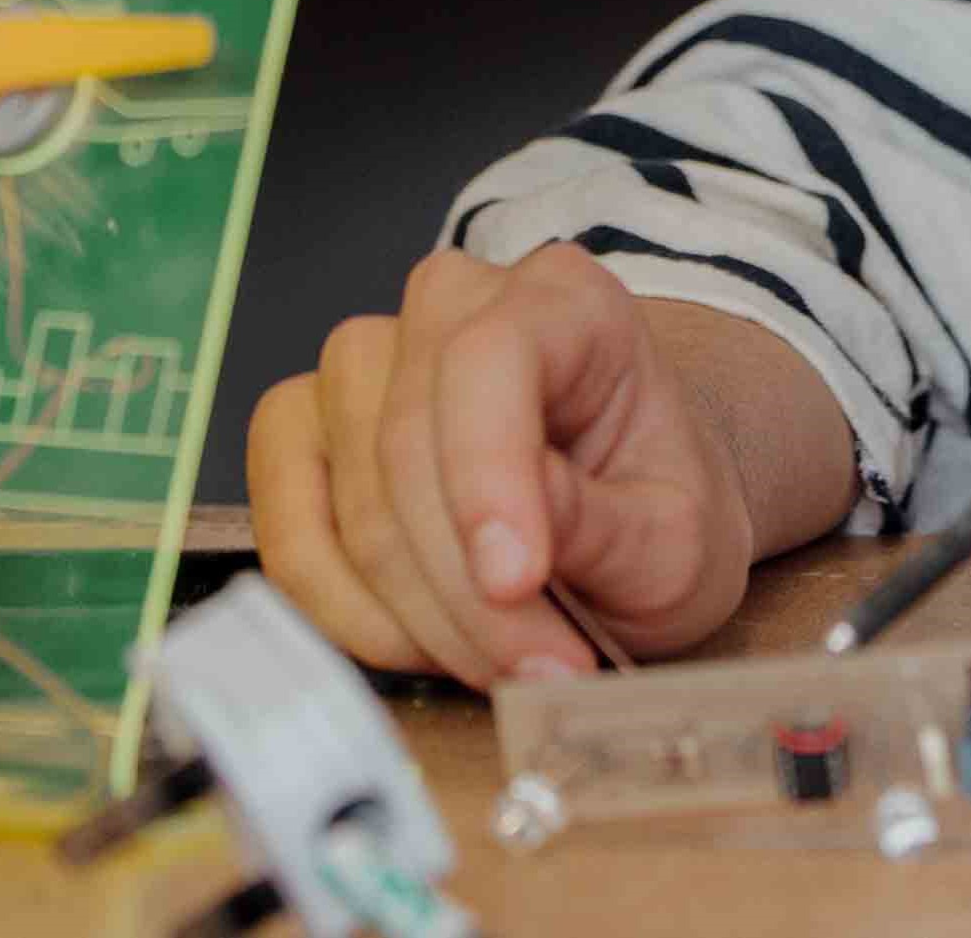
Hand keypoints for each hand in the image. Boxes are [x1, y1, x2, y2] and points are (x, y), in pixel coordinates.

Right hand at [249, 244, 822, 685]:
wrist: (631, 509)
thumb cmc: (656, 507)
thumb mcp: (681, 539)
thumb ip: (603, 531)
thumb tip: (507, 549)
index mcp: (560, 298)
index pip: (487, 358)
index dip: (486, 474)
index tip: (514, 584)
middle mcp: (448, 302)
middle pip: (407, 446)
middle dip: (467, 592)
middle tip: (545, 673)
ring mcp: (363, 359)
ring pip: (353, 503)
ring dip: (421, 617)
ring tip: (502, 663)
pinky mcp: (305, 425)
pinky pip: (289, 530)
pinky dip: (345, 614)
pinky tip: (418, 646)